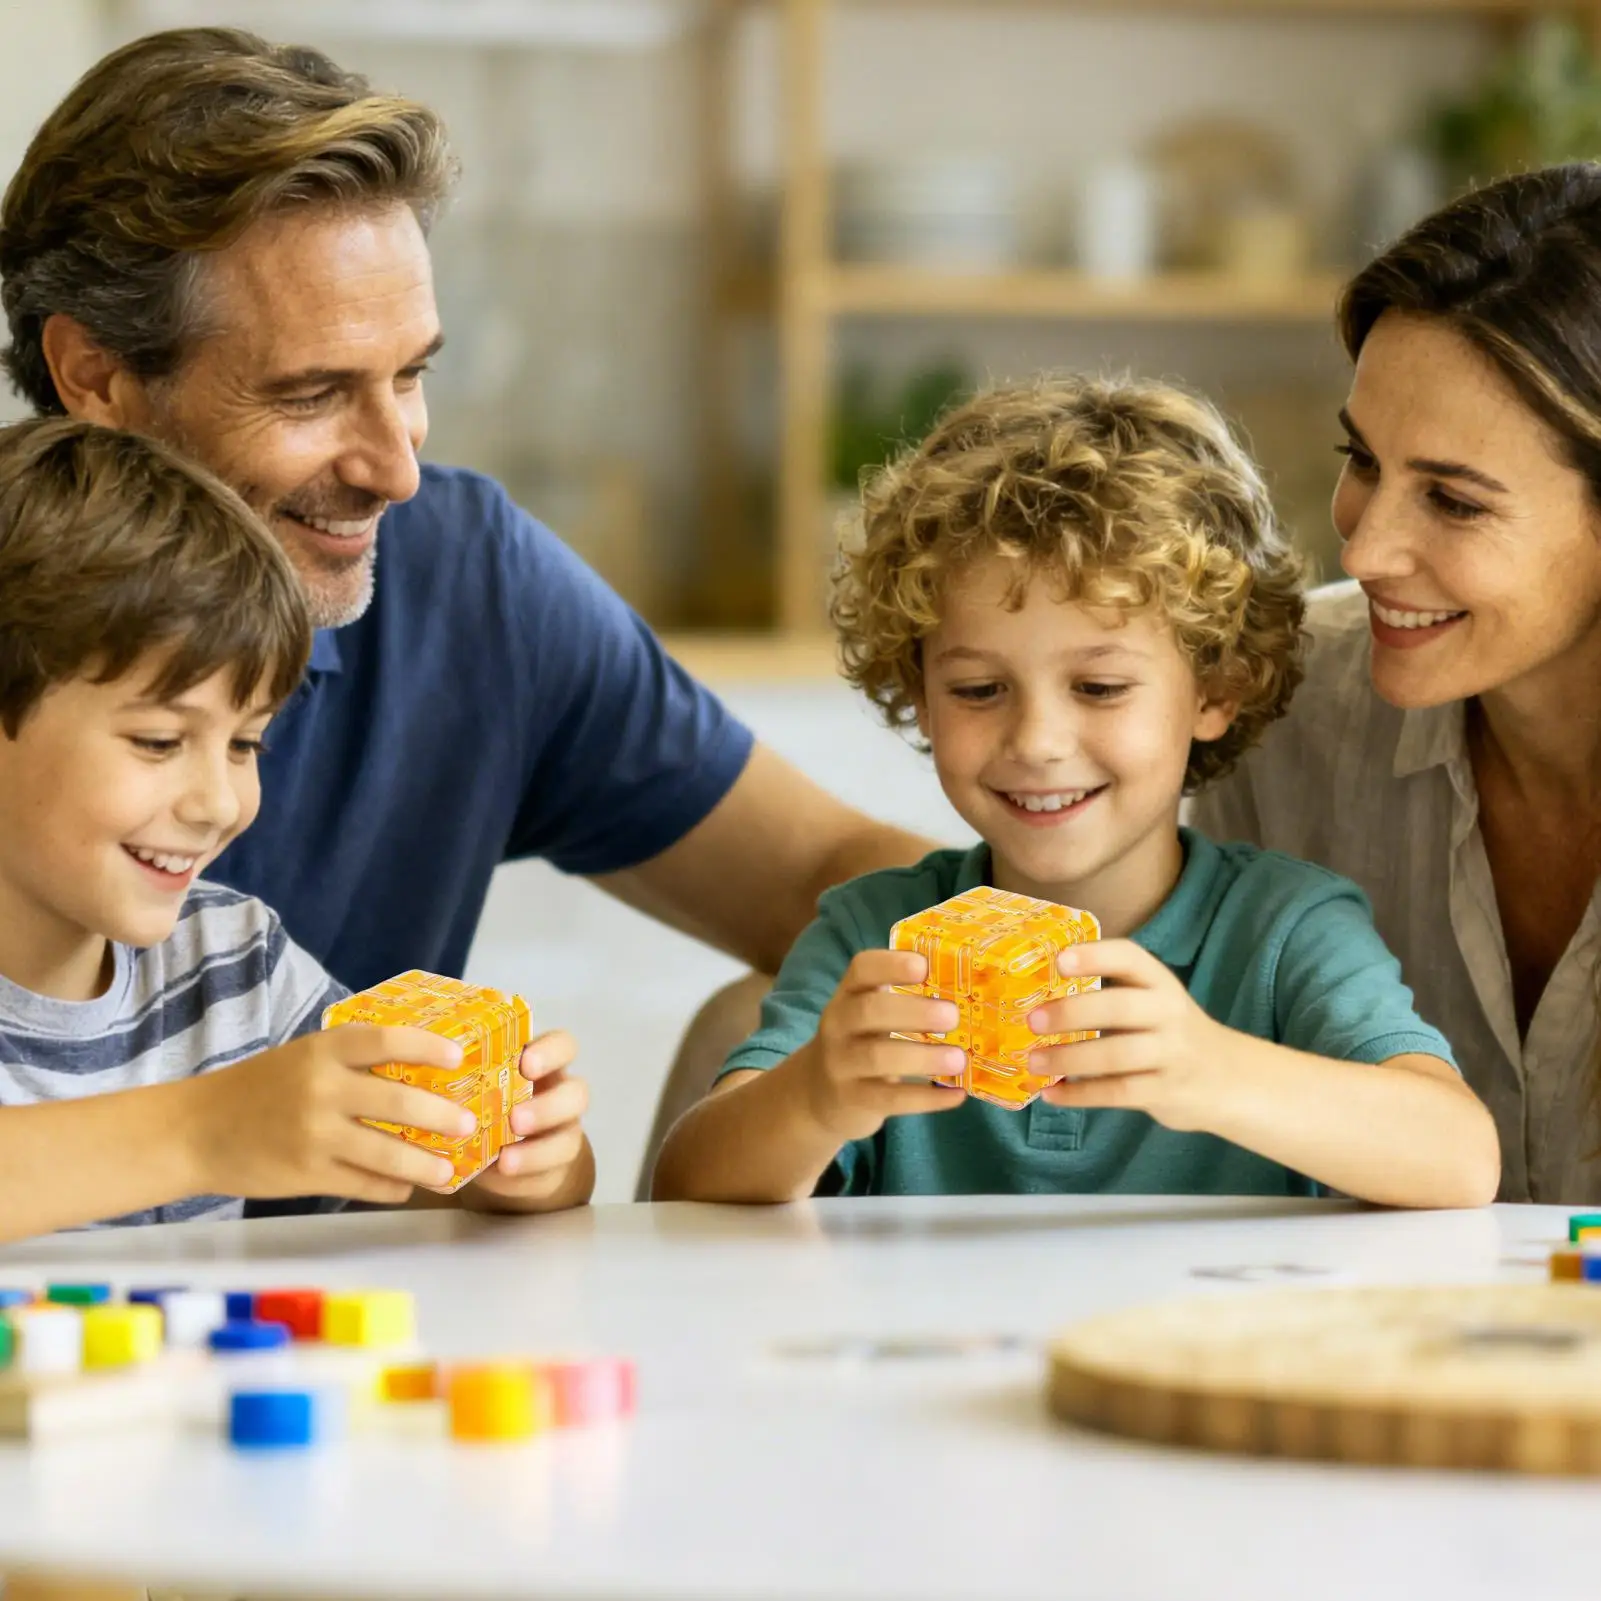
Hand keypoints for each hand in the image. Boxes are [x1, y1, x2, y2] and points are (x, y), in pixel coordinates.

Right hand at [186, 1026, 478, 1204]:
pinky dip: (390, 1187)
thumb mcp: (304, 1057)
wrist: (196, 1131)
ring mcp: (314, 1135)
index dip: (427, 1047)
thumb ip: (353, 1060)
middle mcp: (321, 1089)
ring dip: (426, 1164)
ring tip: (450, 1170)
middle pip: (399, 1102)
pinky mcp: (307, 1175)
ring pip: (387, 1153)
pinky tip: (406, 1186)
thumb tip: (421, 1068)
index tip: (458, 1056)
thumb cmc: (260, 1087)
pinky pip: (363, 1184)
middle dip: (443, 1116)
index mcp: (322, 1051)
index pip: (386, 1041)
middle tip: (470, 1124)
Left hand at [464, 1030, 593, 1211]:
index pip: (563, 1046)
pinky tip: (498, 1176)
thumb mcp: (477, 1079)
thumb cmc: (482, 1100)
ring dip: (538, 1151)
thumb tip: (421, 1058)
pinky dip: (523, 1177)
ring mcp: (562, 1133)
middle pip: (577, 1093)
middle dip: (548, 1106)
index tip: (526, 1063)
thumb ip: (465, 1071)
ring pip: (570, 1139)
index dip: (551, 1053)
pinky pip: (549, 1174)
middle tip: (516, 1119)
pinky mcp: (554, 1169)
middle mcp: (559, 1095)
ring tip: (506, 1160)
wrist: (499, 1148)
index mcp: (542, 1063)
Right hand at [795, 950, 966, 1143]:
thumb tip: (974, 991)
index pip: (862, 968)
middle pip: (868, 1011)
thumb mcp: (869, 1015)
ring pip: (877, 1057)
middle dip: (913, 1012)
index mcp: (848, 994)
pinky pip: (890, 1099)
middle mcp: (838, 1024)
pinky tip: (957, 1095)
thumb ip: (904, 1000)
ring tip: (959, 1059)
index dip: (892, 964)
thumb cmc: (861, 1042)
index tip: (924, 967)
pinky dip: (926, 1098)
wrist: (819, 1094)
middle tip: (952, 1016)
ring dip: (922, 1058)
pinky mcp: (853, 1099)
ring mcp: (841, 1064)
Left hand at [1027, 941, 1229, 1131]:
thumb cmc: (1167, 1030)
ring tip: (1034, 1062)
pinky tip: (1052, 1094)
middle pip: (1120, 1008)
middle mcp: (1169, 1012)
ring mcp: (1172, 1053)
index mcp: (1159, 982)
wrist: (1226, 1075)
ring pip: (1117, 1056)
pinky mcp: (1166, 1091)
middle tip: (1033, 1021)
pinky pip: (1119, 1093)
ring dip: (1069, 1059)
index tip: (1060, 961)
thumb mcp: (1150, 1000)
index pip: (1130, 958)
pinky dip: (1081, 1095)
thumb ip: (1108, 993)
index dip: (1096, 956)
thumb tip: (1032, 994)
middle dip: (1073, 1013)